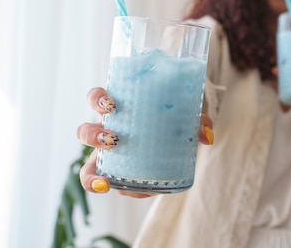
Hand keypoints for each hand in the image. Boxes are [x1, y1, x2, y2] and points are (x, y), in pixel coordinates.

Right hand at [76, 87, 213, 197]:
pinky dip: (113, 189)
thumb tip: (206, 136)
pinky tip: (127, 193)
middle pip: (84, 131)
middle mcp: (106, 131)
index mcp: (118, 109)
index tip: (111, 104)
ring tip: (105, 180)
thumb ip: (197, 122)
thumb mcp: (183, 116)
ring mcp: (107, 155)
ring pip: (88, 165)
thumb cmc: (170, 121)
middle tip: (113, 139)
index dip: (97, 99)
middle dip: (93, 136)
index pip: (97, 97)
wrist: (174, 138)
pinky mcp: (115, 174)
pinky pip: (107, 184)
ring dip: (92, 173)